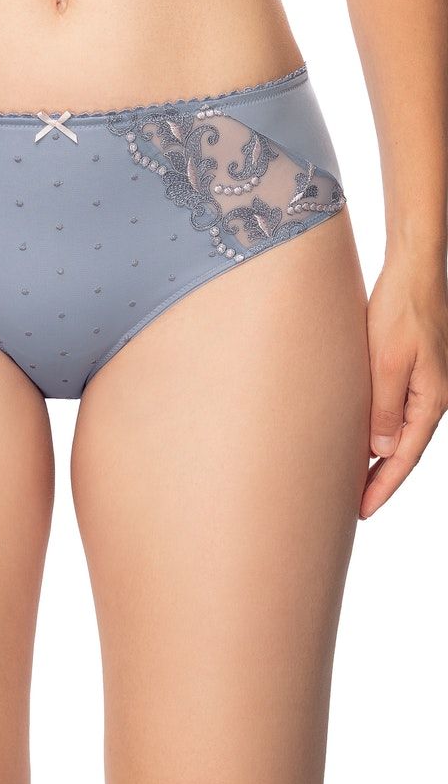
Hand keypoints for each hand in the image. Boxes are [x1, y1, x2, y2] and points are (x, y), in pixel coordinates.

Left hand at [362, 261, 447, 517]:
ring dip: (378, 458)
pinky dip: (378, 430)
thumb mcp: (388, 363)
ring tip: (352, 480)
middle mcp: (431, 397)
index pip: (404, 457)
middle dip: (380, 480)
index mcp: (431, 400)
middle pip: (403, 451)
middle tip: (352, 507)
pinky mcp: (410, 369)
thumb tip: (382, 451)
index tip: (361, 511)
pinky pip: (394, 411)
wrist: (415, 272)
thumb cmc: (402, 311)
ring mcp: (423, 383)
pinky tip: (360, 436)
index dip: (383, 487)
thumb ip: (385, 408)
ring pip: (398, 431)